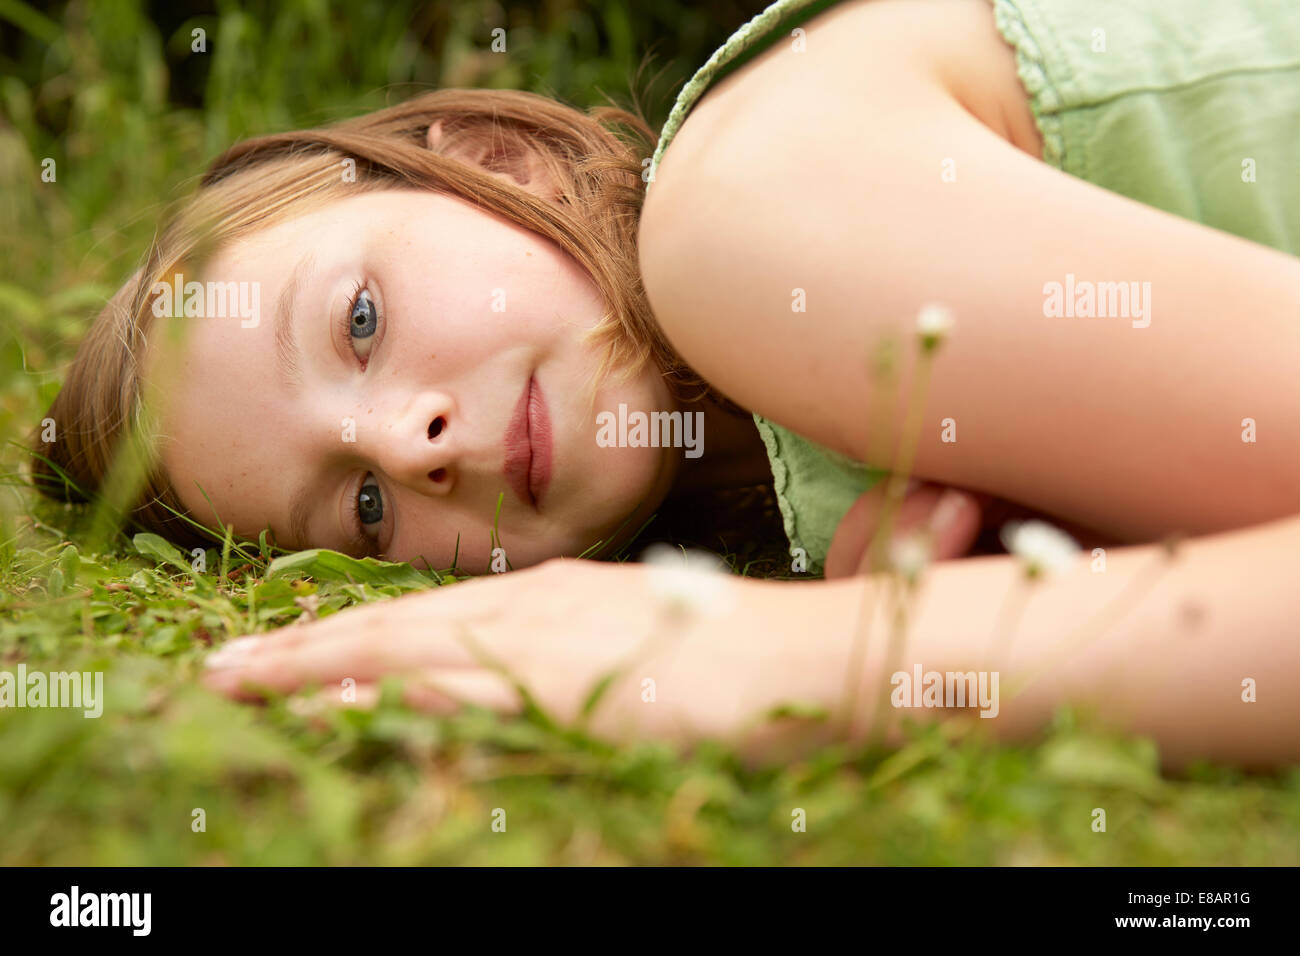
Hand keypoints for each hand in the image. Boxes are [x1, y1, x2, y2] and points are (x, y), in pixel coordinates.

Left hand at [201, 557, 842, 752]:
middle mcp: (525, 606)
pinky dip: (381, 697)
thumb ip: (567, 648)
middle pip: (390, 624)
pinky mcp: (555, 685)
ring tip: (239, 682)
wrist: (795, 653)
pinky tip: (328, 707)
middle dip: (301, 645)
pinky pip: (448, 692)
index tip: (284, 646)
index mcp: (542, 594)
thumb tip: (515, 668)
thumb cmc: (728, 651)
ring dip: (314, 666)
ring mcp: (536, 642)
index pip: (419, 613)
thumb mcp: (630, 639)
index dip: (344, 630)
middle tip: (221, 666)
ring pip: (400, 650)